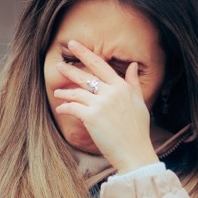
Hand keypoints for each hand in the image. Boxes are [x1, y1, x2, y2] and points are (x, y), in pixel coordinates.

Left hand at [53, 39, 158, 172]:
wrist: (135, 153)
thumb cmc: (138, 131)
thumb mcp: (140, 103)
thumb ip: (133, 83)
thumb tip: (132, 65)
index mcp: (122, 87)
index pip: (101, 65)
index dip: (86, 53)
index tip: (74, 44)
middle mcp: (111, 92)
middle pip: (86, 76)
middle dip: (70, 69)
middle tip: (59, 64)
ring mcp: (100, 104)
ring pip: (77, 92)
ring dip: (65, 92)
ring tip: (57, 92)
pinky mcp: (91, 117)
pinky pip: (73, 108)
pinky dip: (65, 107)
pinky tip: (60, 108)